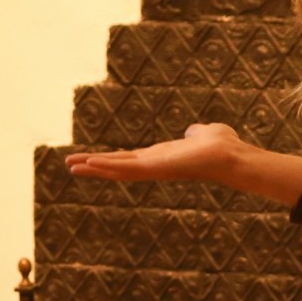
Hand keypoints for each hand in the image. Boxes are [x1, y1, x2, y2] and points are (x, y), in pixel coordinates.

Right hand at [67, 123, 243, 183]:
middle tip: (70, 165)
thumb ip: (196, 133)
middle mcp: (154, 165)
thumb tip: (194, 131)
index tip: (91, 159)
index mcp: (161, 157)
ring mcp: (153, 168)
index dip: (109, 159)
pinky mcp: (155, 168)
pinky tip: (90, 163)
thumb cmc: (223, 147)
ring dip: (94, 167)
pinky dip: (107, 166)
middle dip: (94, 165)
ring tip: (71, 166)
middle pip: (117, 165)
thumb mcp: (204, 134)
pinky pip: (126, 168)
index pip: (129, 158)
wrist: (232, 156)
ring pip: (117, 169)